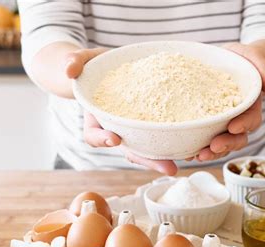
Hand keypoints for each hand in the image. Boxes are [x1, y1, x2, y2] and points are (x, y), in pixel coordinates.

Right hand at [65, 49, 177, 175]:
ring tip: (184, 163)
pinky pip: (161, 136)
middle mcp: (117, 131)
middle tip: (168, 168)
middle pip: (129, 150)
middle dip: (148, 160)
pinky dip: (176, 142)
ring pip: (148, 149)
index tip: (113, 138)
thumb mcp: (82, 60)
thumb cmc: (94, 66)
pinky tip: (195, 146)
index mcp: (97, 120)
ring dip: (165, 158)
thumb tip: (69, 70)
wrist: (108, 70)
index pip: (94, 136)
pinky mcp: (152, 123)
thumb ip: (74, 61)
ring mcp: (135, 130)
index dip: (102, 139)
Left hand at [193, 43, 264, 161]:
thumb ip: (264, 70)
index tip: (234, 127)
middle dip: (226, 145)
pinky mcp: (207, 126)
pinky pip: (204, 141)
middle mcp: (238, 119)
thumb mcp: (252, 58)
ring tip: (198, 155)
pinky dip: (196, 148)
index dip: (244, 124)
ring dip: (211, 152)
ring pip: (221, 145)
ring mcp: (222, 125)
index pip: (251, 119)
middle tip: (214, 147)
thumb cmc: (240, 59)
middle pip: (237, 138)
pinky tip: (186, 153)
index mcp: (250, 105)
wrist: (225, 61)